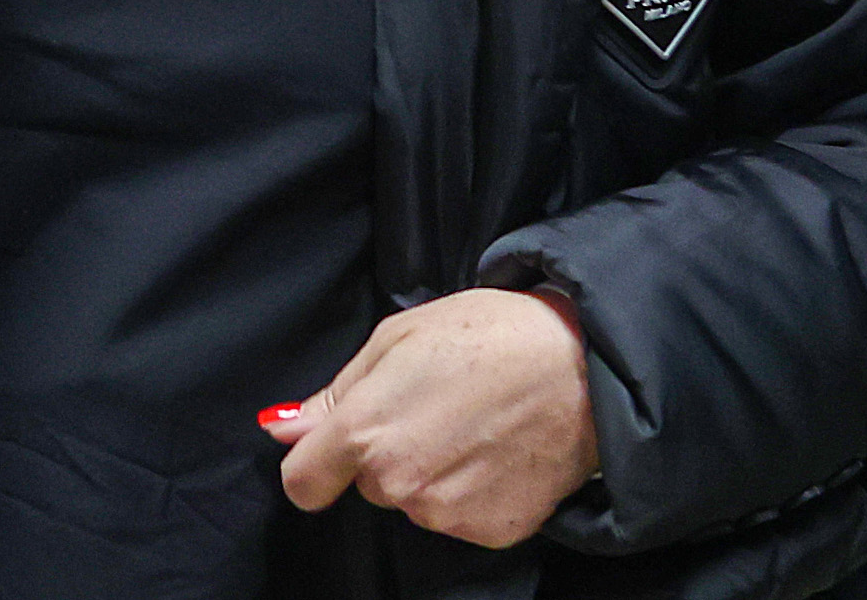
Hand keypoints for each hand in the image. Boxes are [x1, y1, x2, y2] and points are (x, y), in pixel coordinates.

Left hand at [263, 287, 599, 547]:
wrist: (584, 367)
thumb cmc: (488, 336)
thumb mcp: (396, 339)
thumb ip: (335, 395)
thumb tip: (282, 429)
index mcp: (365, 432)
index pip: (302, 483)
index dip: (312, 465)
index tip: (328, 452)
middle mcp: (400, 484)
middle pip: (366, 485)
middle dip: (385, 454)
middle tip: (431, 408)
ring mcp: (446, 513)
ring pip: (413, 502)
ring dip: (429, 474)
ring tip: (470, 425)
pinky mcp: (491, 531)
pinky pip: (458, 517)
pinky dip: (470, 493)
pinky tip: (495, 452)